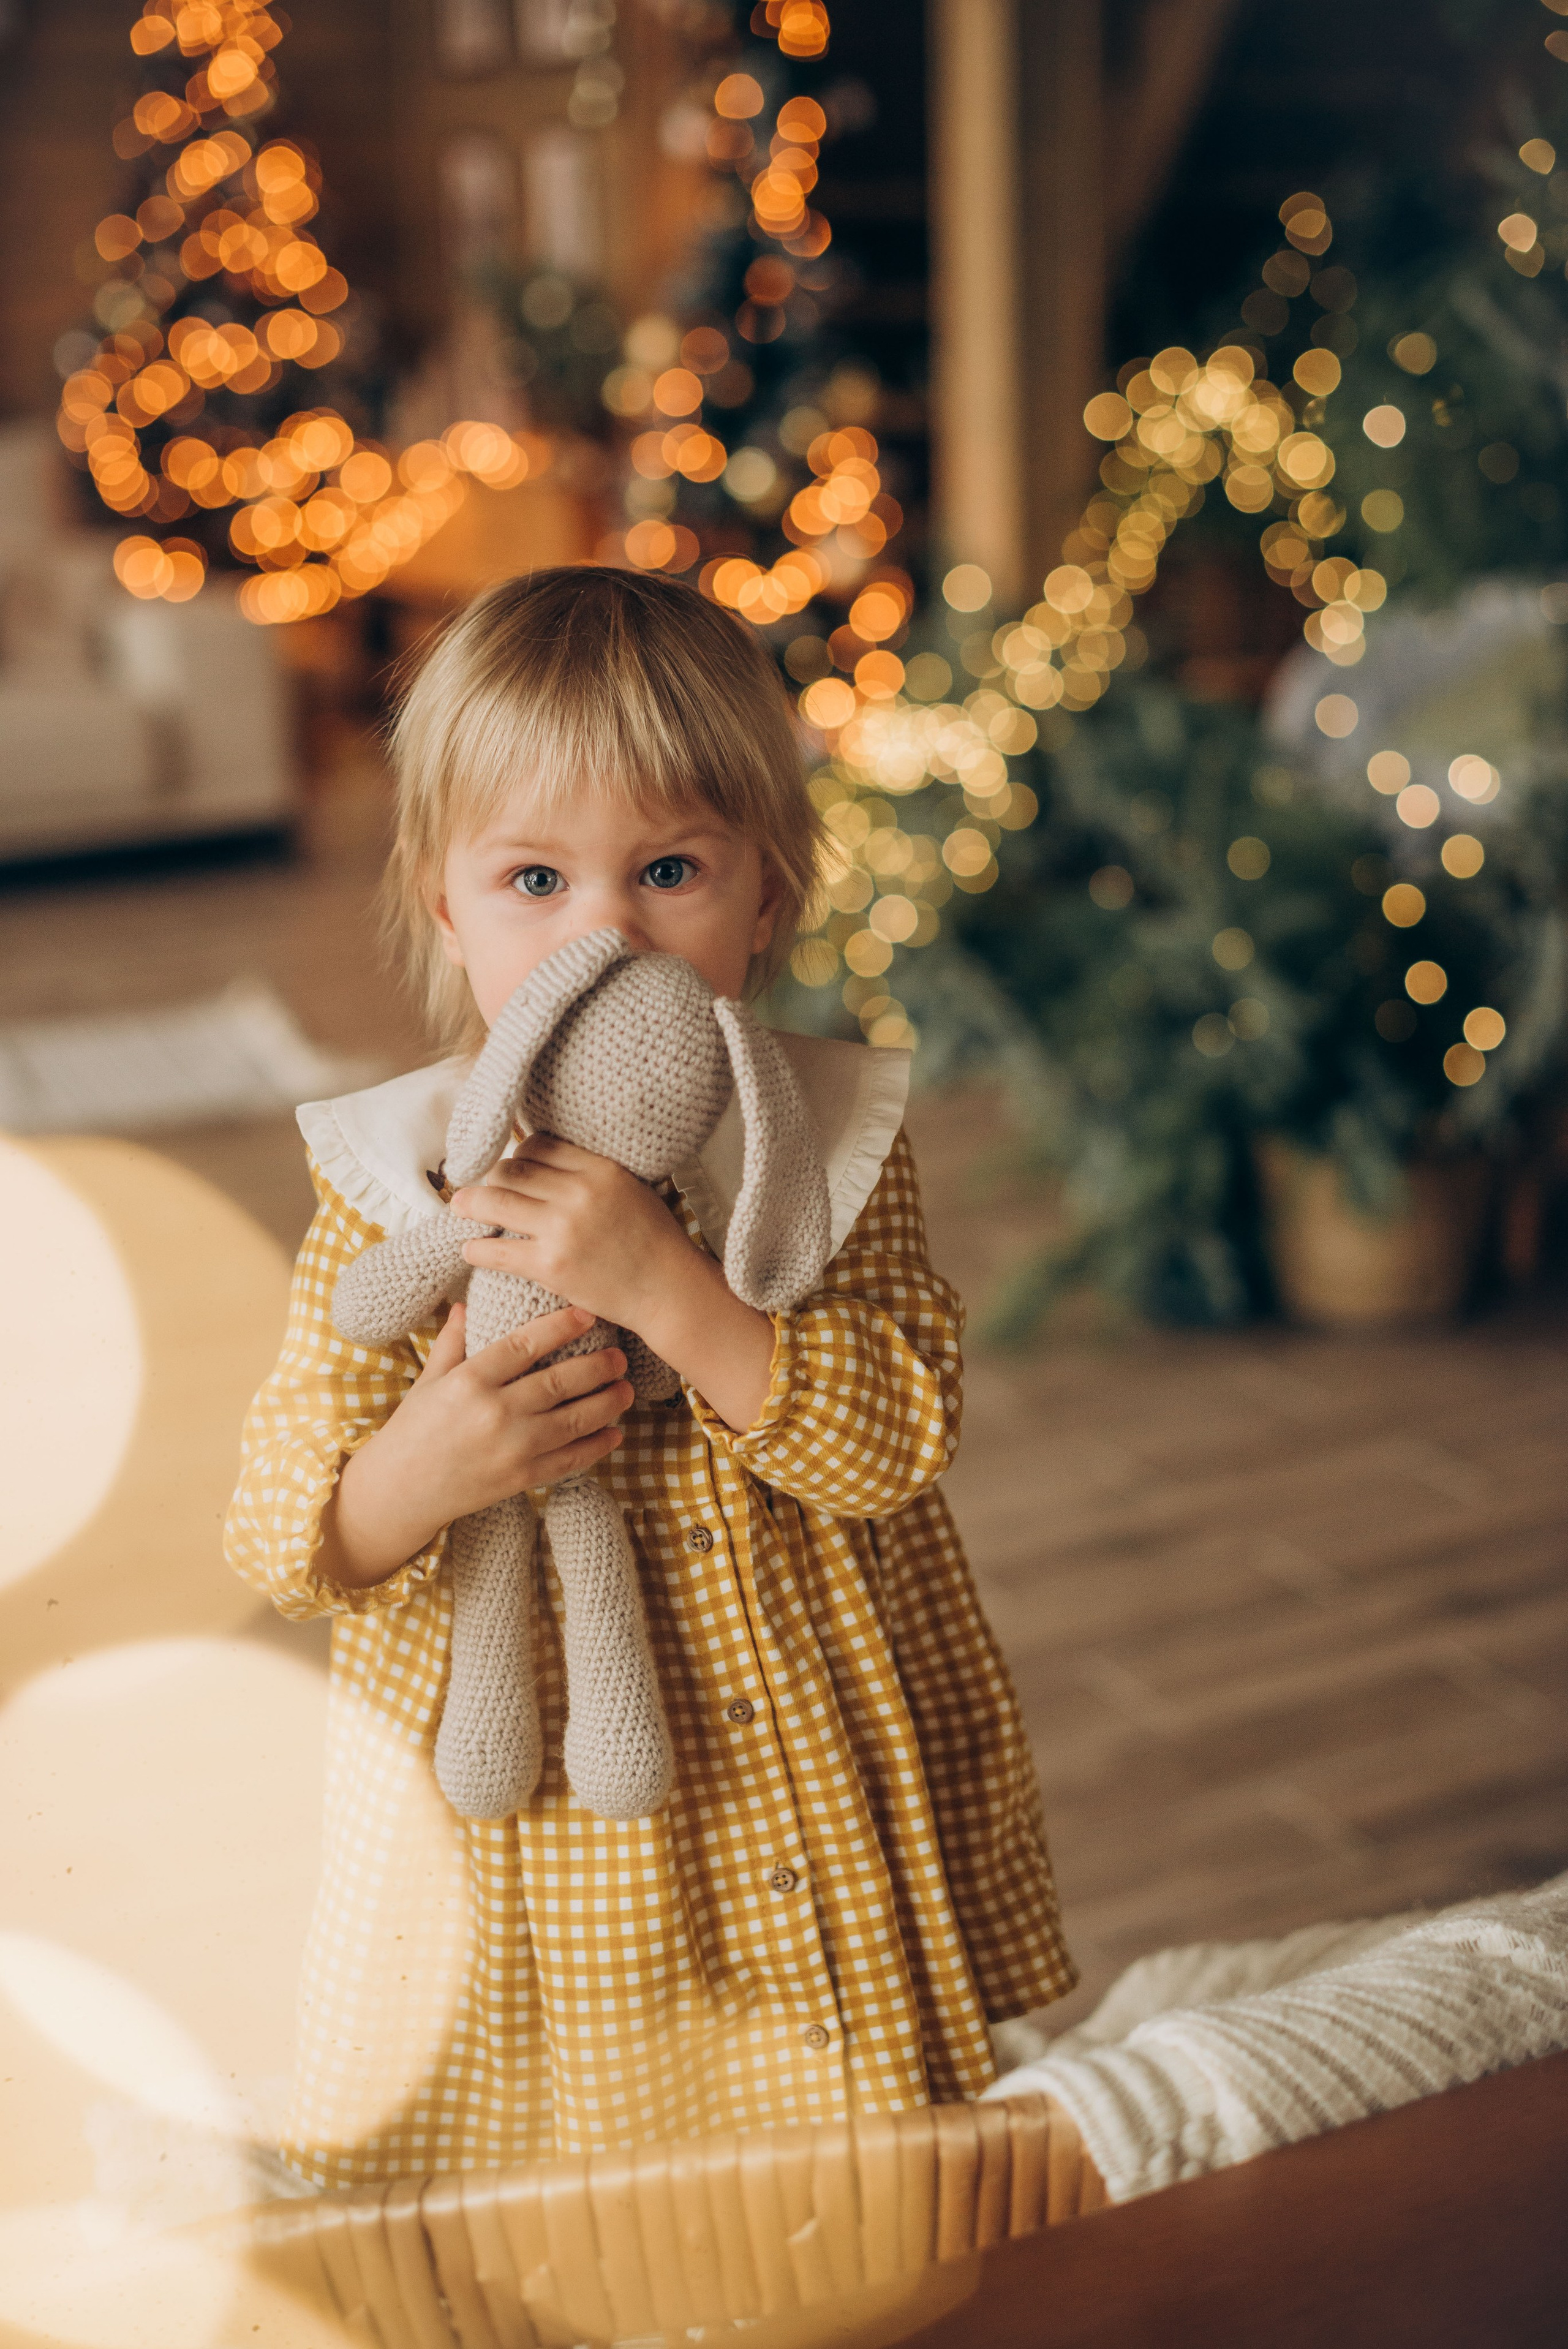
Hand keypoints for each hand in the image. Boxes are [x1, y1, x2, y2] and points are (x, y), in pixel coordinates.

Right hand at [317, 1302, 633, 1590]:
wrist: (400, 1491)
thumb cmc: (413, 1430)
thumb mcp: (429, 1381)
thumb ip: (453, 1342)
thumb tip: (465, 1302)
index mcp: (469, 1381)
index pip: (524, 1345)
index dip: (560, 1327)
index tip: (587, 1314)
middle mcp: (494, 1413)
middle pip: (559, 1382)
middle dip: (597, 1366)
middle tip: (620, 1355)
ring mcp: (511, 1449)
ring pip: (573, 1421)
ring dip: (606, 1403)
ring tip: (626, 1389)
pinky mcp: (521, 1479)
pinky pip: (568, 1461)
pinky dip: (596, 1447)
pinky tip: (614, 1433)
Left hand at [454, 1136, 779, 1434]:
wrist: (668, 1291)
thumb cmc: (653, 1241)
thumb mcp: (631, 1189)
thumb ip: (591, 1173)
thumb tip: (548, 1159)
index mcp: (600, 1169)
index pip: (538, 1146)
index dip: (518, 1156)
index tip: (511, 1168)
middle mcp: (579, 1193)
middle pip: (512, 1170)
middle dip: (490, 1178)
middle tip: (477, 1188)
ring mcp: (563, 1230)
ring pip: (496, 1202)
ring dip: (470, 1205)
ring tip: (460, 1208)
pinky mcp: (551, 1267)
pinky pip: (497, 1251)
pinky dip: (476, 1248)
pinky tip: (470, 1249)